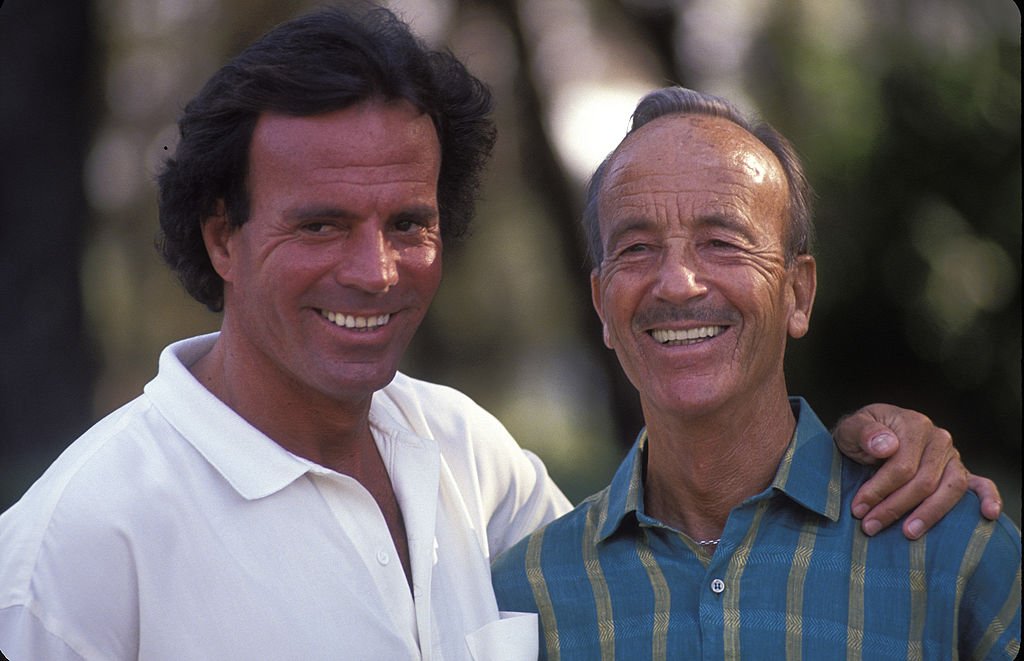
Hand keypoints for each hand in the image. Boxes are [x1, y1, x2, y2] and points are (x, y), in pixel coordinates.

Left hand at [833, 404, 1001, 538]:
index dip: (879, 490)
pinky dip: (988, 499)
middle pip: (924, 482)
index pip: (902, 465)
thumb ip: (864, 433)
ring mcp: (952, 457)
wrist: (868, 435)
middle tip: (870, 526)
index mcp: (914, 425)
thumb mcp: (851, 429)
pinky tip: (987, 515)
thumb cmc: (860, 436)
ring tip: (908, 533)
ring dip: (929, 515)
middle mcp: (938, 440)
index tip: (859, 509)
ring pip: (950, 489)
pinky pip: (981, 485)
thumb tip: (886, 446)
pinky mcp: (960, 471)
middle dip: (895, 508)